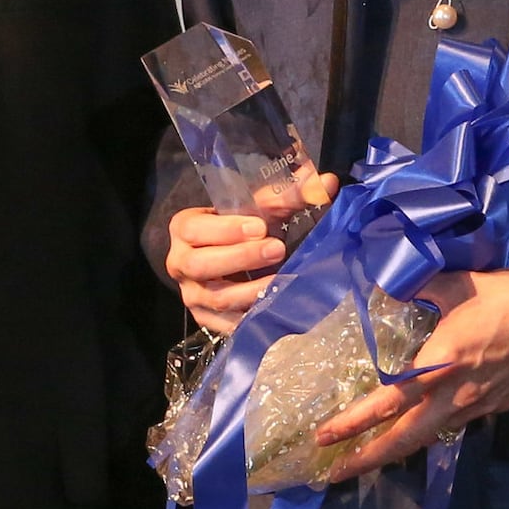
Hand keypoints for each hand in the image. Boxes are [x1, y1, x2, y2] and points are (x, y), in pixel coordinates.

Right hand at [163, 172, 337, 336]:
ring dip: (252, 291)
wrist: (222, 256)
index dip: (226, 230)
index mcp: (185, 228)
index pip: (196, 229)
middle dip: (241, 258)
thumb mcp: (256, 207)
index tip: (260, 227)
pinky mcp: (207, 320)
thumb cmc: (238, 227)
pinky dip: (253, 319)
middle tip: (277, 249)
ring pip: (217, 299)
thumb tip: (327, 183)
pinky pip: (228, 325)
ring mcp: (193, 296)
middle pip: (202, 265)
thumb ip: (288, 195)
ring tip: (282, 280)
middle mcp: (180, 264)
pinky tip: (276, 308)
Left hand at [310, 256, 508, 484]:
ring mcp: (477, 405)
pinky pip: (454, 423)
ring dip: (398, 448)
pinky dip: (430, 430)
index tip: (325, 436)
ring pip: (429, 435)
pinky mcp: (495, 407)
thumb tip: (386, 285)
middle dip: (369, 458)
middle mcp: (455, 392)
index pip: (389, 400)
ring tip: (371, 455)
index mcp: (441, 362)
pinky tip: (420, 424)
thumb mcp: (456, 282)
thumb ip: (418, 288)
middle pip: (405, 438)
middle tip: (337, 471)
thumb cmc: (507, 295)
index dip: (354, 422)